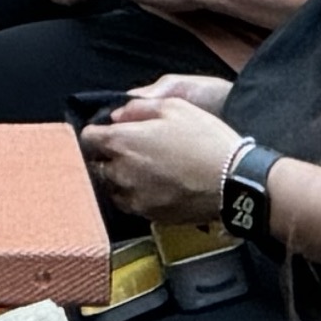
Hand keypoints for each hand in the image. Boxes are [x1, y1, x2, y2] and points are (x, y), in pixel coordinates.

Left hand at [85, 84, 241, 219]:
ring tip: (143, 170)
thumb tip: (117, 115)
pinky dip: (135, 195)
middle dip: (107, 156)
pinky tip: (154, 186)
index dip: (97, 132)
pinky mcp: (148, 214)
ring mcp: (133, 196)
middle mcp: (120, 172)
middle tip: (129, 150)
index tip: (108, 132)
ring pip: (111, 186)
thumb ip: (138, 107)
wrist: (233, 181)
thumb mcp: (175, 106)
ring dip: (119, 177)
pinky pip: (130, 203)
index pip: (87, 138)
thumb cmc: (205, 139)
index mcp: (122, 142)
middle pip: (96, 164)